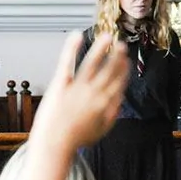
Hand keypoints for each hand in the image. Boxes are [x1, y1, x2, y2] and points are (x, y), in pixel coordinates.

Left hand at [21, 32, 127, 179]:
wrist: (54, 143)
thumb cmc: (75, 139)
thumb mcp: (101, 130)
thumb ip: (113, 114)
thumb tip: (120, 99)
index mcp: (105, 105)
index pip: (118, 83)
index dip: (123, 71)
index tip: (126, 61)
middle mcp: (94, 94)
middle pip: (109, 71)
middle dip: (117, 57)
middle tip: (122, 45)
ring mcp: (77, 88)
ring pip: (92, 63)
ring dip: (101, 48)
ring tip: (107, 37)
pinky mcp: (60, 84)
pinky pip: (68, 62)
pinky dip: (73, 48)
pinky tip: (77, 36)